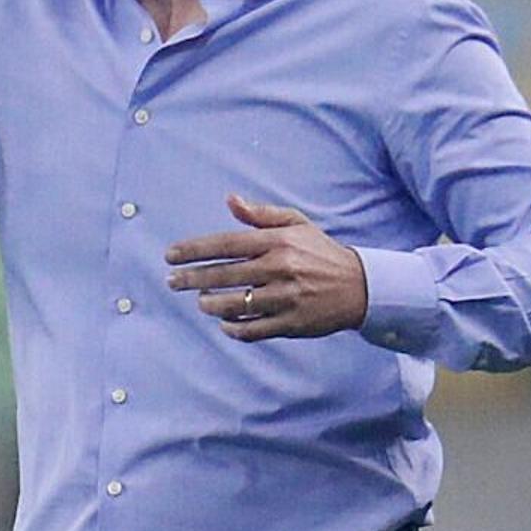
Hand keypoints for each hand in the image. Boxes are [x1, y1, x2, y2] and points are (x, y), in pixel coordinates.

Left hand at [163, 195, 368, 339]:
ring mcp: (286, 298)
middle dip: (191, 278)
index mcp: (278, 242)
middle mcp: (280, 268)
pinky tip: (223, 322)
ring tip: (201, 301)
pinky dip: (232, 328)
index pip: (226, 244)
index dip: (194, 250)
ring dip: (209, 304)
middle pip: (223, 275)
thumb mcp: (296, 225)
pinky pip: (251, 330)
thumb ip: (261, 214)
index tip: (170, 255)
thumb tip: (229, 200)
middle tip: (171, 281)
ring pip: (234, 305)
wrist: (359, 287)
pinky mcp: (291, 324)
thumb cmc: (320, 252)